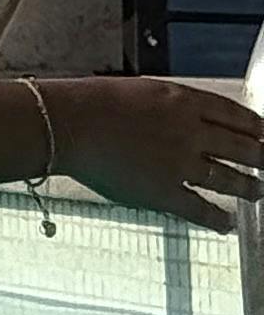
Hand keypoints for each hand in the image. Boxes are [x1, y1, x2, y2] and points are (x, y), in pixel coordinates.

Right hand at [50, 76, 263, 233]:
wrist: (69, 124)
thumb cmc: (94, 103)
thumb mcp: (143, 91)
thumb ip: (173, 106)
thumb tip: (190, 119)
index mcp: (185, 102)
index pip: (237, 115)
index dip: (257, 127)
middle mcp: (191, 132)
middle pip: (243, 147)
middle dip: (263, 157)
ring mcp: (180, 164)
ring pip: (230, 179)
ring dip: (249, 187)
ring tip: (258, 192)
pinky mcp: (164, 191)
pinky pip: (201, 209)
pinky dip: (219, 218)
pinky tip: (227, 223)